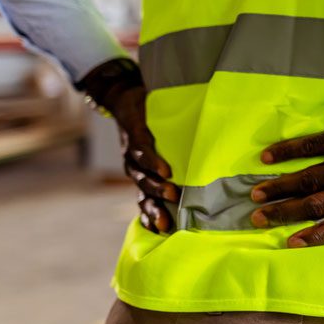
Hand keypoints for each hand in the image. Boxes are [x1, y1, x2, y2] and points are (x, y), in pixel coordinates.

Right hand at [82, 59, 177, 233]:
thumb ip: (170, 104)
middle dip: (158, 188)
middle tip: (174, 195)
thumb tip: (201, 94)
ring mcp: (135, 170)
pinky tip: (157, 228)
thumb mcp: (151, 99)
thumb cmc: (145, 101)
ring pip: (142, 192)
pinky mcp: (140, 179)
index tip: (169, 172)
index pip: (144, 151)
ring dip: (153, 207)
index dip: (154, 162)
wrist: (121, 101)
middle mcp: (133, 157)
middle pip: (144, 176)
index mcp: (137, 138)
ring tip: (165, 223)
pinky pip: (142, 199)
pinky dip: (148, 214)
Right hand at [249, 52, 323, 247]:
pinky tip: (267, 158)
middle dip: (286, 215)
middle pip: (318, 205)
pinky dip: (286, 152)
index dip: (317, 236)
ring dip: (279, 189)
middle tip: (258, 219)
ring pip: (308, 180)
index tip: (291, 243)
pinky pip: (309, 147)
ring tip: (256, 196)